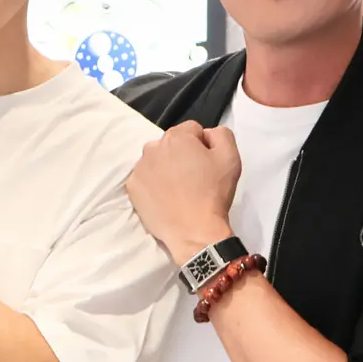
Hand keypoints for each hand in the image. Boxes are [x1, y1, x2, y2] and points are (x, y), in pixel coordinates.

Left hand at [127, 122, 240, 261]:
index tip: (207, 164)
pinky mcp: (132, 188)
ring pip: (156, 160)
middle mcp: (152, 147)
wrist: (194, 231)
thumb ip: (221, 134)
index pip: (191, 130)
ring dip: (165, 168)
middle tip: (193, 178)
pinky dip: (153, 184)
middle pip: (170, 144)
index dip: (203, 146)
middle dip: (181, 155)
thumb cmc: (213, 193)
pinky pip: (144, 178)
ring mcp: (139, 169)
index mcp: (176, 137)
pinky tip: (165, 198)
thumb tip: (206, 134)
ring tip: (178, 189)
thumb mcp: (231, 157)